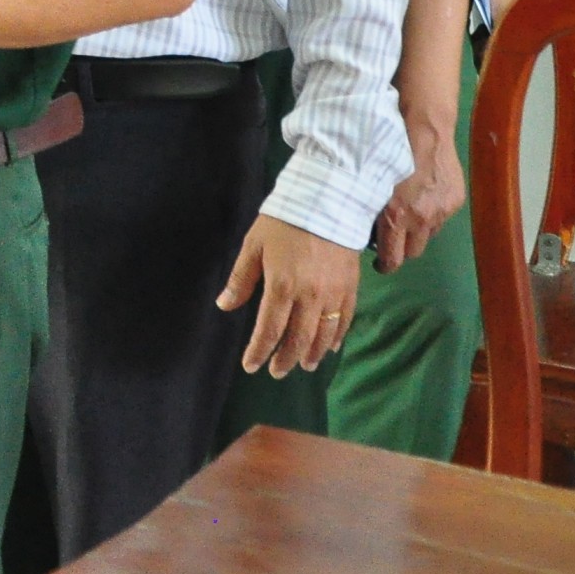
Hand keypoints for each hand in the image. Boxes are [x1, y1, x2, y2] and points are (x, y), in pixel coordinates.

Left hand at [217, 215, 361, 376]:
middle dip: (286, 359)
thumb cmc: (283, 223)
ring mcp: (333, 294)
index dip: (259, 351)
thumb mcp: (253, 246)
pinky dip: (336, 337)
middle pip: (298, 339)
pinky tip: (330, 347)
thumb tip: (224, 306)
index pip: (269, 330)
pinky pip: (344, 320)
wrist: (326, 202)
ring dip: (312, 354)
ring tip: (304, 366)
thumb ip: (240, 279)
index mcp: (281, 287)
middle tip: (277, 371)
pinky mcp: (350, 288)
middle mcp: (309, 297)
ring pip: (323, 335)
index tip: (251, 366)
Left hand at [373, 117, 467, 273]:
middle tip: (393, 239)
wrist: (424, 131)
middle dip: (402, 249)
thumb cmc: (387, 152)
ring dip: (418, 231)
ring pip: (428, 235)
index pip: (393, 259)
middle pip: (413, 253)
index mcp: (397, 217)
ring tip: (409, 215)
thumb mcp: (371, 184)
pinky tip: (424, 197)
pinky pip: (441, 218)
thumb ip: (371, 210)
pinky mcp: (455, 202)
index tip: (380, 265)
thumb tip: (366, 230)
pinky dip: (432, 214)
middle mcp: (422, 220)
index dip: (385, 266)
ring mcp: (441, 211)